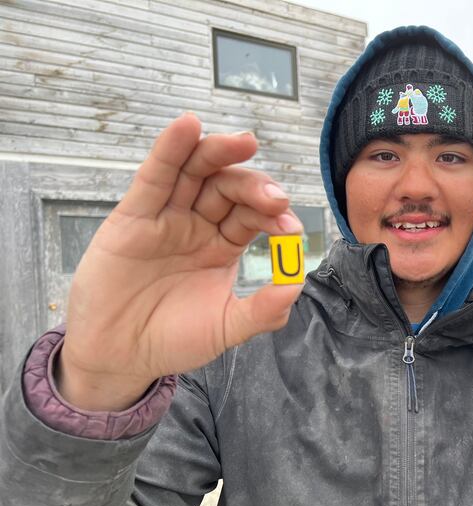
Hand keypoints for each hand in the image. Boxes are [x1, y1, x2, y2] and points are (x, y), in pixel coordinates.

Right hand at [58, 114, 303, 410]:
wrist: (119, 356)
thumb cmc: (172, 339)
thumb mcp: (225, 328)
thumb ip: (262, 311)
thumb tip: (297, 286)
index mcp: (223, 246)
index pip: (253, 217)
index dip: (273, 216)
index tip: (290, 228)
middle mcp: (198, 224)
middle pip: (229, 189)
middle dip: (254, 187)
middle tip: (275, 197)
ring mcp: (167, 216)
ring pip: (195, 172)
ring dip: (219, 153)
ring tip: (246, 142)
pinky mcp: (134, 215)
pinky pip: (155, 176)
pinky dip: (170, 149)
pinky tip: (188, 126)